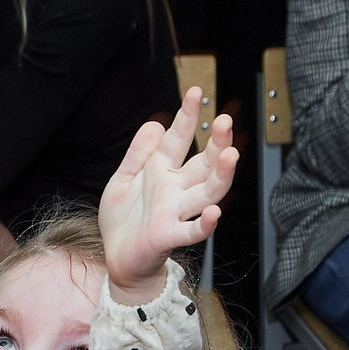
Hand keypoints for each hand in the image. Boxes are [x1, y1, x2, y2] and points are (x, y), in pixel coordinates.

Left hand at [99, 89, 236, 302]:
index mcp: (161, 171)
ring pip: (206, 192)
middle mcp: (174, 189)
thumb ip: (138, 153)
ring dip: (221, 175)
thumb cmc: (123, 220)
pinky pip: (192, 232)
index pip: (179, 139)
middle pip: (203, 163)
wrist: (116, 257)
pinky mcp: (169, 236)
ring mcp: (175, 212)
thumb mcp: (122, 179)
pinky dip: (205, 224)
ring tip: (232, 156)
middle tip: (225, 121)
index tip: (196, 92)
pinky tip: (214, 213)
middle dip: (217, 142)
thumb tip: (154, 123)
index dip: (188, 117)